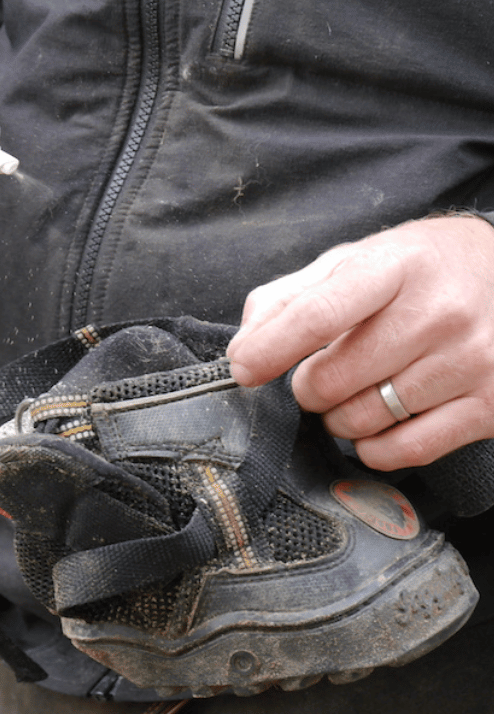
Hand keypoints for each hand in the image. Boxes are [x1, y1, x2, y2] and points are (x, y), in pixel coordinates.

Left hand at [226, 215, 493, 470]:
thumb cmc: (414, 272)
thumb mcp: (351, 262)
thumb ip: (288, 298)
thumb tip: (243, 348)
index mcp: (396, 266)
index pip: (318, 315)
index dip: (270, 349)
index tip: (243, 369)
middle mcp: (440, 311)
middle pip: (332, 380)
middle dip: (308, 386)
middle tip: (320, 374)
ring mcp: (470, 361)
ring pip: (362, 420)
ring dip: (337, 417)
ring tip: (352, 391)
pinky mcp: (490, 406)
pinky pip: (403, 451)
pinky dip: (372, 448)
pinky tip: (376, 422)